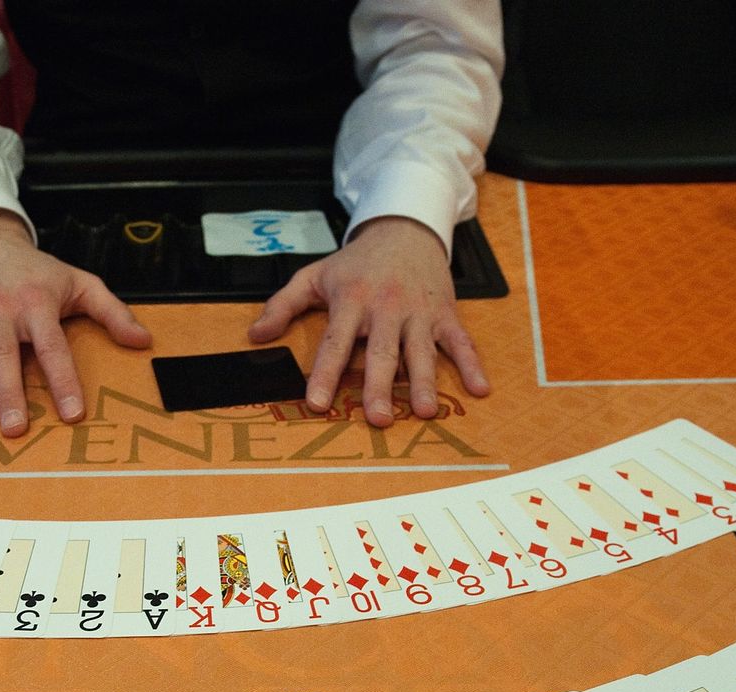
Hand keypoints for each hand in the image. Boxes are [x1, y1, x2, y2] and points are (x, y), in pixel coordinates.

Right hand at [0, 209, 151, 436]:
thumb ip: (112, 313)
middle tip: (15, 429)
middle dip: (9, 394)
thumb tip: (143, 341)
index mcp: (36, 305)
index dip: (63, 381)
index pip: (53, 348)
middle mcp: (0, 313)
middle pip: (4, 357)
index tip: (72, 413)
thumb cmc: (38, 272)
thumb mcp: (80, 283)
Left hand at [249, 215, 488, 426]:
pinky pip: (460, 342)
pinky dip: (472, 365)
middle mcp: (386, 307)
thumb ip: (283, 306)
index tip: (316, 403)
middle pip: (382, 353)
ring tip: (423, 411)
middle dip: (380, 386)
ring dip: (424, 382)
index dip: (324, 374)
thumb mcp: (314, 276)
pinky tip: (480, 389)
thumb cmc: (357, 262)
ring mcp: (419, 312)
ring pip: (421, 352)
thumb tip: (256, 336)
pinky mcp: (445, 313)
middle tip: (377, 418)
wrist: (404, 229)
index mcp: (352, 300)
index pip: (335, 343)